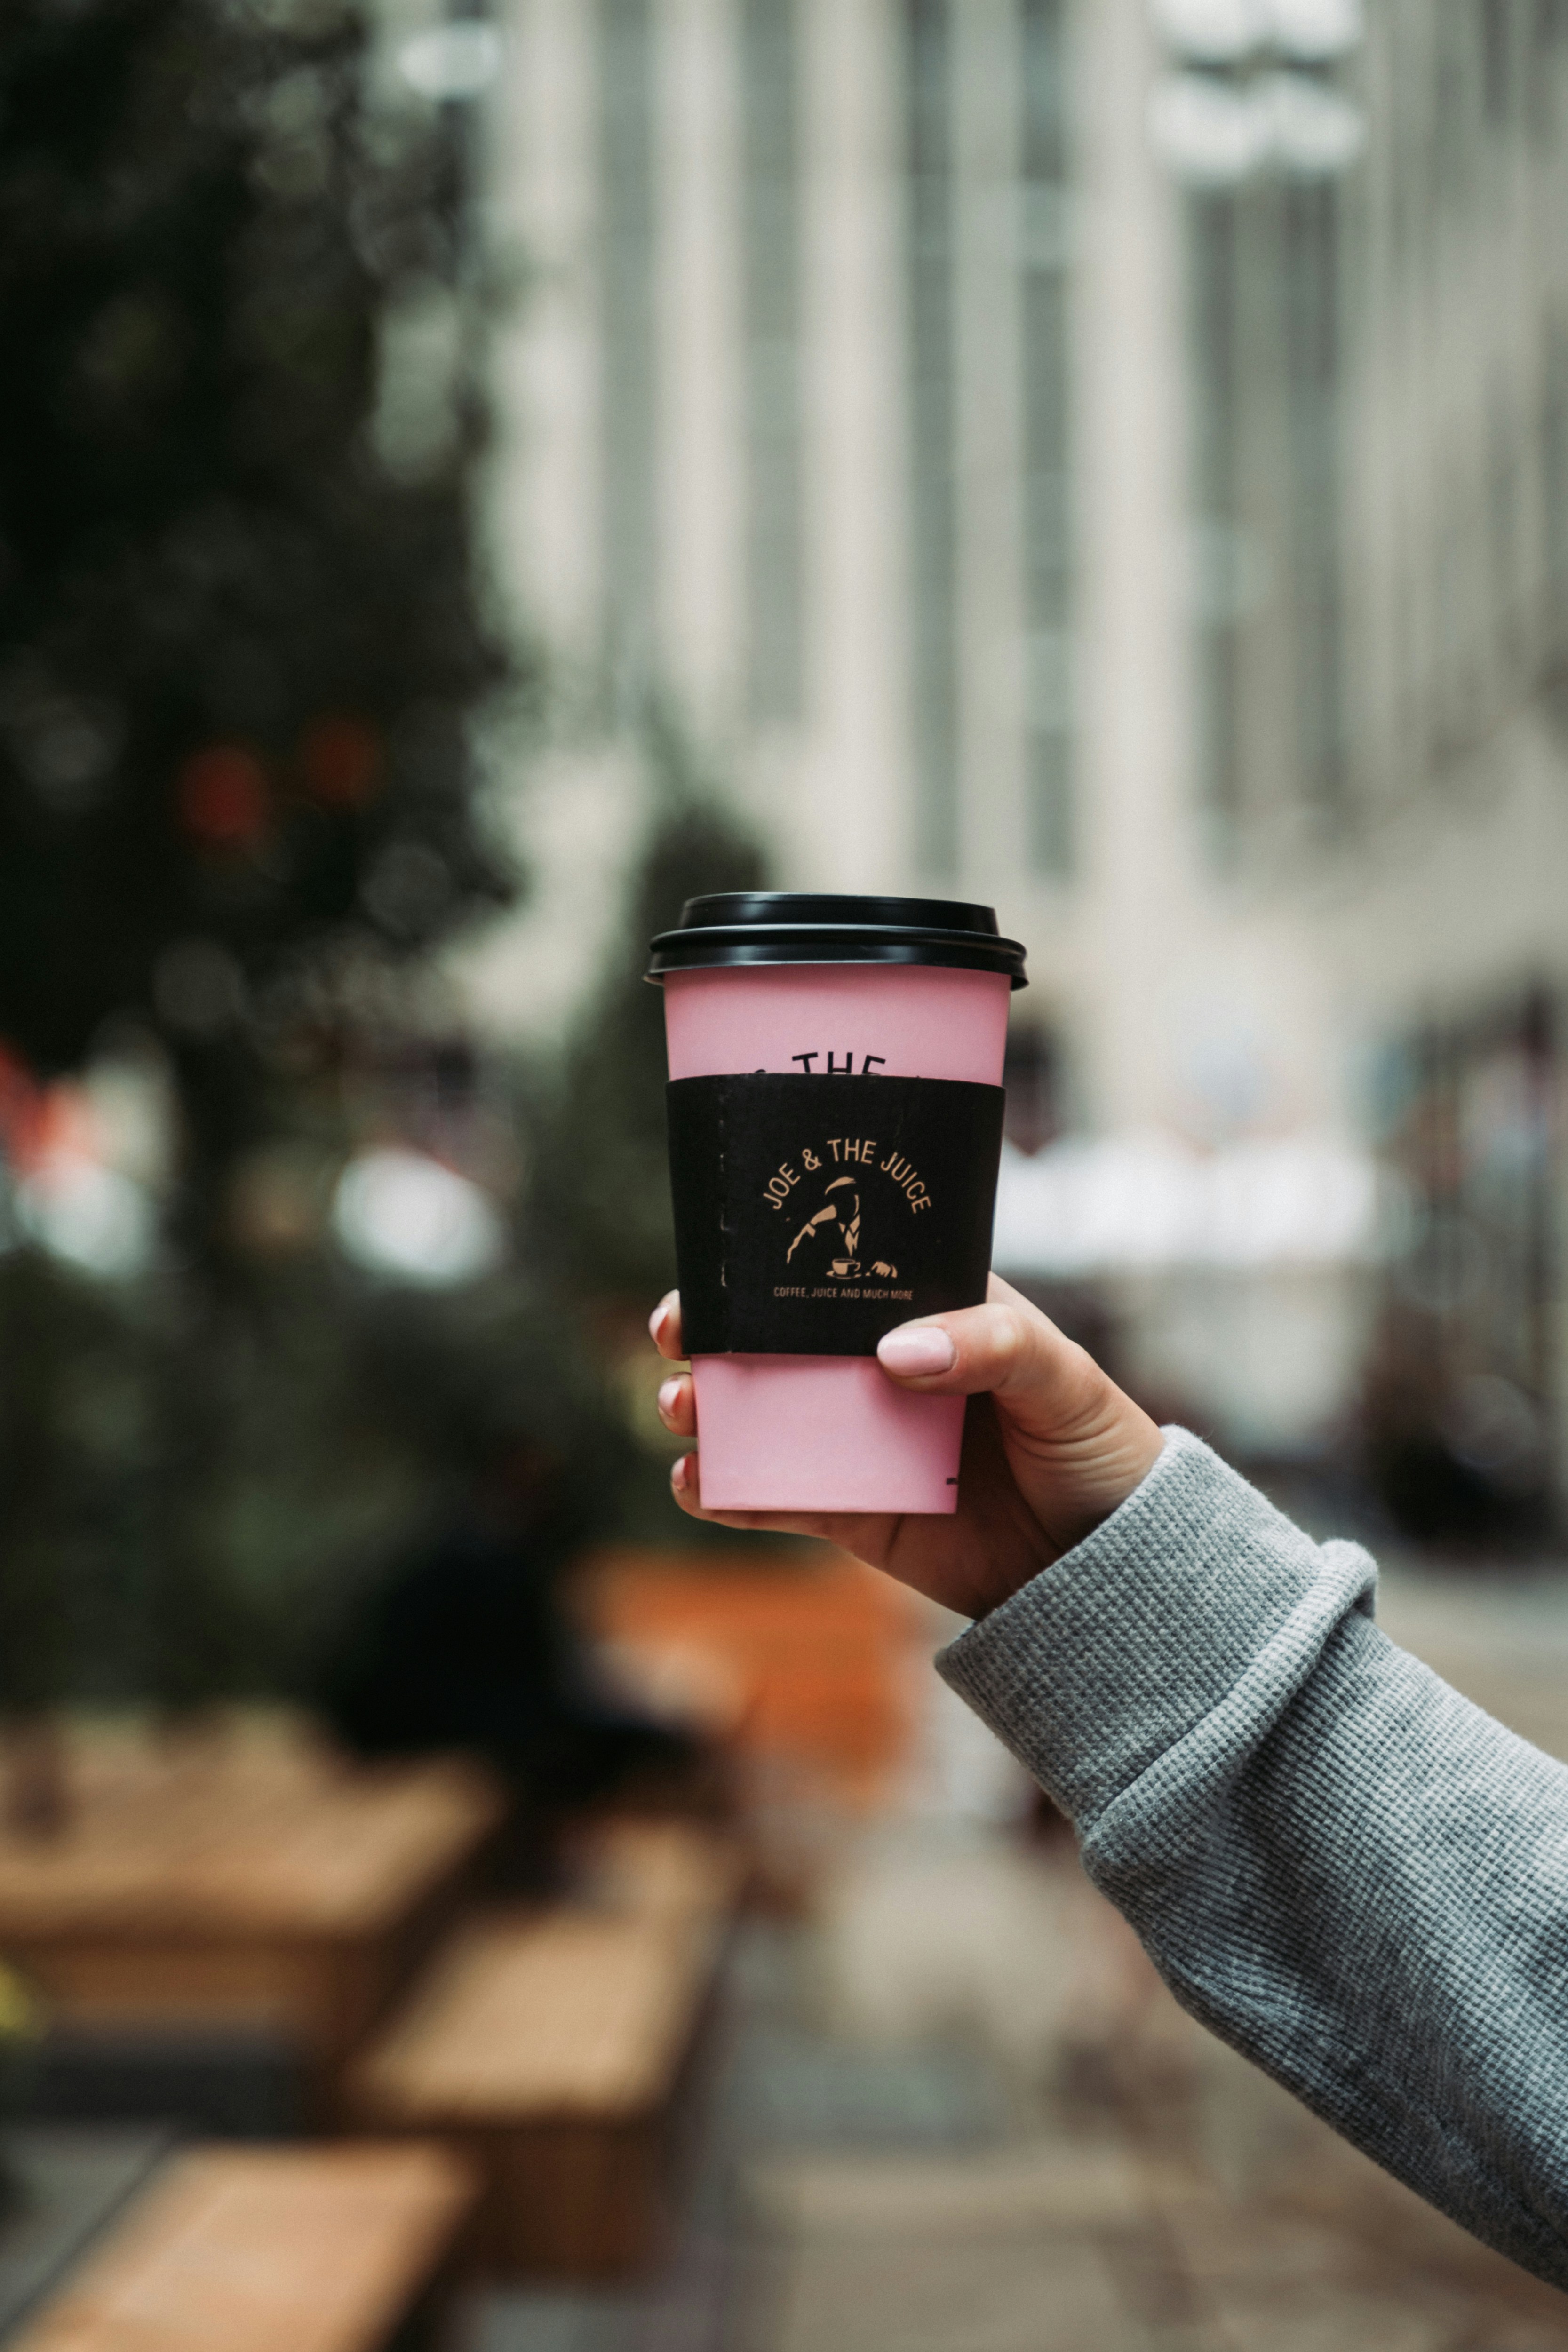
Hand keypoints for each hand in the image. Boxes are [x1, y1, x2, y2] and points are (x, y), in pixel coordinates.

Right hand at [650, 1274, 1163, 1619]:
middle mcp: (884, 1370)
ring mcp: (862, 1441)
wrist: (1111, 1565)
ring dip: (711, 1409)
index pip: (843, 1274)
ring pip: (765, 1416)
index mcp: (931, 1312)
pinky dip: (731, 1491)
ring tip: (683, 1412)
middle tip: (678, 1337)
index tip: (724, 1268)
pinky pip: (777, 1497)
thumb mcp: (1065, 1377)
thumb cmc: (1100, 1447)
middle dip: (718, 1335)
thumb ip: (992, 1346)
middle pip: (782, 1341)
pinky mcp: (853, 1512)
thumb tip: (897, 1350)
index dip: (778, 1266)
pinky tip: (699, 1483)